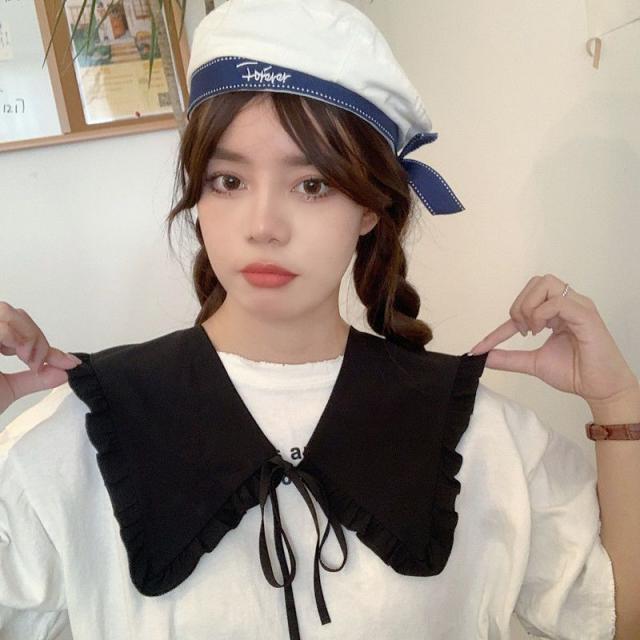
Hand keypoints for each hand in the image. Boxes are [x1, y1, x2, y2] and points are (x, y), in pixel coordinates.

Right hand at [0, 302, 81, 414]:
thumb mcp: (7, 389)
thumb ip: (35, 378)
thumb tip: (66, 371)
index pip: (18, 323)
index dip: (42, 340)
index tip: (64, 362)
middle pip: (12, 313)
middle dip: (34, 335)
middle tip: (38, 362)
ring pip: (6, 312)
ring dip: (25, 334)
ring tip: (28, 359)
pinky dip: (13, 335)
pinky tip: (19, 354)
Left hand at [467, 274, 638, 406]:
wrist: (600, 389)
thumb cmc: (575, 373)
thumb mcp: (533, 363)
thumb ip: (509, 358)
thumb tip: (483, 357)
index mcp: (558, 312)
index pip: (526, 304)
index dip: (501, 325)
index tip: (481, 347)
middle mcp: (569, 304)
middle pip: (537, 282)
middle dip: (520, 304)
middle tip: (521, 330)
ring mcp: (579, 307)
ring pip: (547, 283)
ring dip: (530, 306)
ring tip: (532, 330)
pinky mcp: (586, 316)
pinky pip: (559, 301)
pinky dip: (541, 313)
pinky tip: (541, 331)